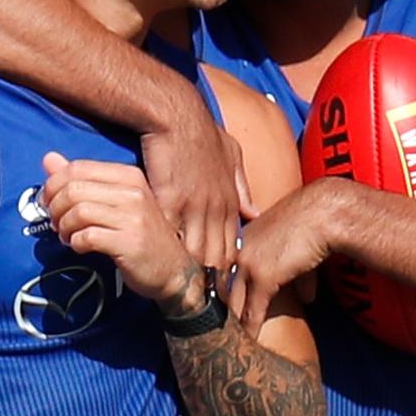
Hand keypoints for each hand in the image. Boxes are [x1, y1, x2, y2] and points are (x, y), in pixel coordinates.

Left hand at [40, 152, 201, 309]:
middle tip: (56, 223)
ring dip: (64, 227)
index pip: (78, 167)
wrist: (174, 270)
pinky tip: (80, 246)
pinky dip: (76, 242)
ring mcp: (133, 217)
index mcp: (129, 175)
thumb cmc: (141, 234)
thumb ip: (82, 179)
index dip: (54, 184)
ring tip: (68, 236)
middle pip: (74, 189)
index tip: (49, 202)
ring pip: (78, 211)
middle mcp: (133, 191)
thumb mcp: (115, 201)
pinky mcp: (129, 242)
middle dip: (55, 208)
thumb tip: (48, 159)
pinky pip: (88, 236)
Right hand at [141, 107, 255, 274]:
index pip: (233, 245)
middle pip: (217, 256)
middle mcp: (216, 208)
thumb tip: (255, 212)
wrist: (176, 115)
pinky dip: (166, 252)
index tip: (220, 286)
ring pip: (195, 253)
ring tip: (180, 290)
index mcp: (230, 199)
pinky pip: (170, 237)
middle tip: (202, 300)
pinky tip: (159, 264)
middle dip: (211, 279)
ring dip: (188, 271)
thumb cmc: (202, 132)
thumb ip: (242, 185)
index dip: (226, 268)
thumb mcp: (231, 154)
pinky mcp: (169, 202)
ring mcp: (193, 207)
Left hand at [229, 180, 333, 335]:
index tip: (218, 316)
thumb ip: (295, 275)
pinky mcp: (263, 276)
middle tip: (213, 338)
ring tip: (229, 348)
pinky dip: (252, 330)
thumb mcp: (296, 247)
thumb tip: (307, 298)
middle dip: (217, 315)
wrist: (323, 213)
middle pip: (220, 291)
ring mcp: (247, 263)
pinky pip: (253, 310)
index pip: (221, 274)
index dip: (219, 297)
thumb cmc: (313, 225)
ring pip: (233, 304)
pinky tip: (251, 346)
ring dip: (232, 328)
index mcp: (240, 240)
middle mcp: (237, 250)